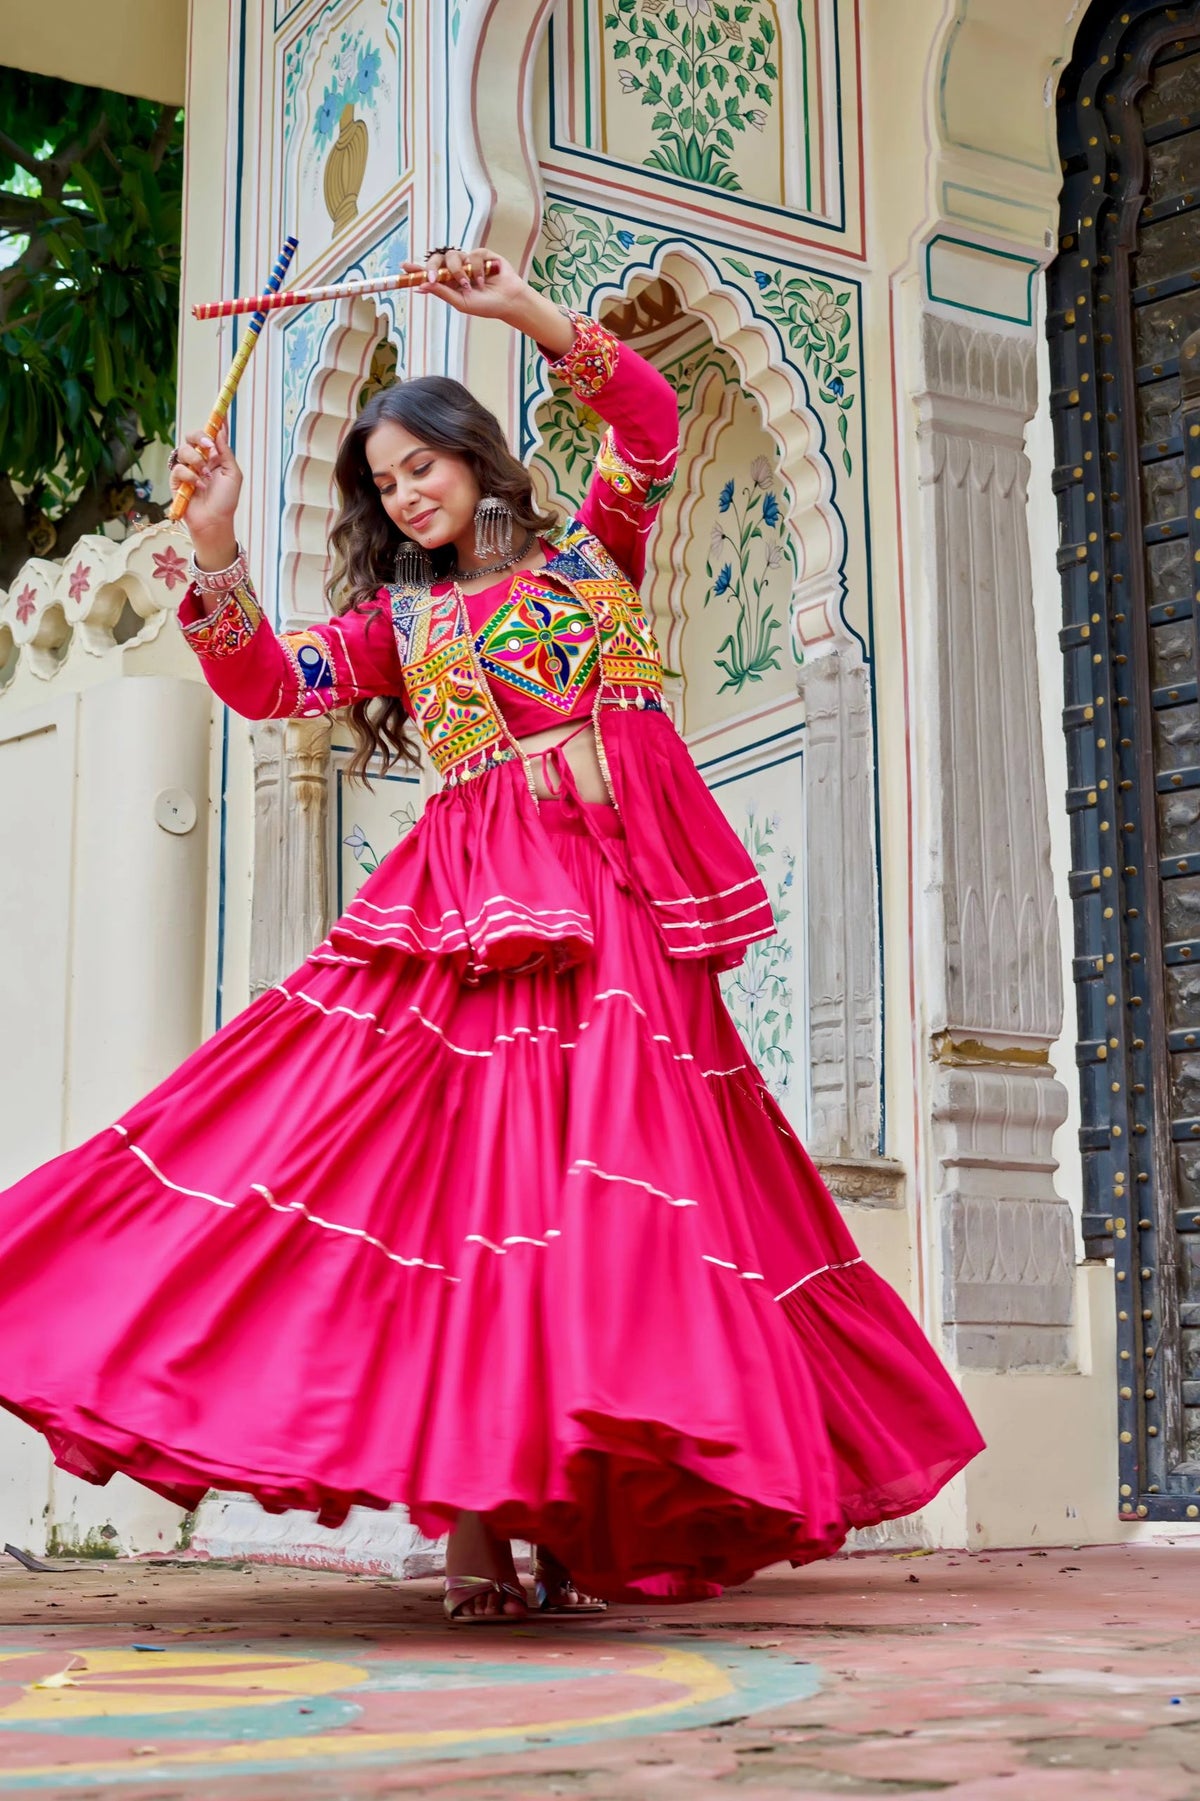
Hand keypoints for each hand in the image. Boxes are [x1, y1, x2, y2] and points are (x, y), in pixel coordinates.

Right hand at [168, 425, 242, 566]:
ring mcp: (186, 469)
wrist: (214, 521)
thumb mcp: (233, 474)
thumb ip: (225, 452)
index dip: (214, 423)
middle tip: (209, 448)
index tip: (220, 412)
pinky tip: (198, 486)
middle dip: (200, 438)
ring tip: (205, 477)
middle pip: (192, 436)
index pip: (211, 435)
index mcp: (214, 457)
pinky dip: (189, 476)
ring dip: (196, 462)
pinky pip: (178, 468)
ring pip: (183, 450)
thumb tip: (220, 431)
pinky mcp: (176, 480)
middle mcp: (199, 460)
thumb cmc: (226, 501)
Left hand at [404, 248, 573, 354]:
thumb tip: (422, 285)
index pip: (430, 272)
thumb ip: (443, 293)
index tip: (403, 267)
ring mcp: (469, 260)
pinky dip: (476, 269)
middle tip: (433, 278)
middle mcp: (457, 269)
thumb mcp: (461, 303)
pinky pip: (472, 255)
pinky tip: (483, 280)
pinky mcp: (482, 254)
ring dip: (459, 272)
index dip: (416, 269)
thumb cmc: (486, 306)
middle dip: (433, 267)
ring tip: (469, 285)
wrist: (508, 301)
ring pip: (454, 256)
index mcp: (449, 282)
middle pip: (438, 259)